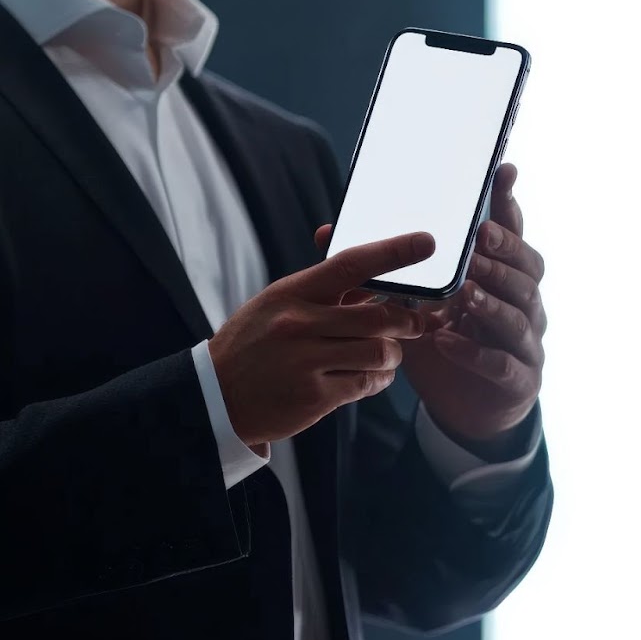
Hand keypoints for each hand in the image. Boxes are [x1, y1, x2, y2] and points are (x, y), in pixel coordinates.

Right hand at [209, 232, 434, 447]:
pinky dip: (379, 380)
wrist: (215, 396)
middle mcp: (300, 324)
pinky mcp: (314, 397)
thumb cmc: (251, 345)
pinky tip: (373, 377)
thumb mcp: (277, 306)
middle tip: (417, 324)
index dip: (393, 252)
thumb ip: (322, 291)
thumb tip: (372, 276)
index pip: (351, 264)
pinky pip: (367, 383)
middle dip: (408, 321)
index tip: (425, 242)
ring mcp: (307, 362)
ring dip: (393, 355)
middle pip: (379, 317)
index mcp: (293, 293)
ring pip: (380, 352)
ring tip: (388, 356)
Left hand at [313, 164, 545, 451]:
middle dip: (505, 254)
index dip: (509, 204)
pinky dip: (476, 353)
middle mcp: (522, 303)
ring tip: (464, 292)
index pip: (513, 233)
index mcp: (502, 276)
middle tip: (481, 239)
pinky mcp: (519, 380)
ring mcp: (525, 342)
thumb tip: (324, 233)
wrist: (467, 406)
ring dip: (492, 301)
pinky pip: (503, 363)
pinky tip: (448, 342)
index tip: (505, 171)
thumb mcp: (413, 301)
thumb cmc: (443, 342)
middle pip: (528, 271)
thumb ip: (382, 267)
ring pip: (518, 315)